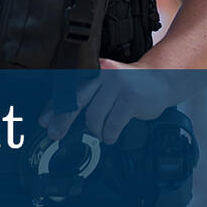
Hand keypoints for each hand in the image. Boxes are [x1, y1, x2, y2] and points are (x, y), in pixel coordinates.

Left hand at [37, 58, 173, 143]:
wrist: (161, 79)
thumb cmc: (129, 86)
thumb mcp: (105, 85)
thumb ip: (88, 96)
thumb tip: (62, 117)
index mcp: (94, 70)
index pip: (69, 89)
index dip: (55, 107)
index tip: (44, 121)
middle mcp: (102, 75)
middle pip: (76, 101)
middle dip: (63, 120)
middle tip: (55, 134)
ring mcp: (117, 85)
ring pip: (94, 117)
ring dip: (96, 130)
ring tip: (102, 131)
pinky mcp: (131, 99)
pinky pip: (112, 124)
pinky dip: (109, 134)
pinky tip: (111, 135)